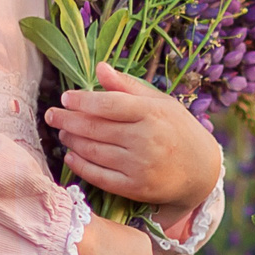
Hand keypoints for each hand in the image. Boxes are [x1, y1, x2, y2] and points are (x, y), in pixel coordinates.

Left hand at [44, 62, 224, 224]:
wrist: (202, 171)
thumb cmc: (178, 129)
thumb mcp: (160, 102)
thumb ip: (128, 86)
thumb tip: (100, 67)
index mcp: (152, 113)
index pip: (108, 104)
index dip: (82, 101)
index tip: (66, 98)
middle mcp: (145, 139)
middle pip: (95, 128)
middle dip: (67, 120)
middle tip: (52, 114)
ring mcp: (139, 166)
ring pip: (93, 151)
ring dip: (71, 140)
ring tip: (62, 131)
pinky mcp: (135, 187)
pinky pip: (98, 176)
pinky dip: (80, 165)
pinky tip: (71, 156)